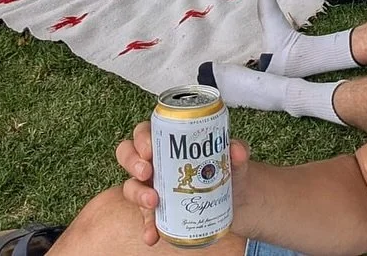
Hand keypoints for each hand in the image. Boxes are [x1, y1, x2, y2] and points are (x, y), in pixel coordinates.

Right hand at [116, 120, 250, 245]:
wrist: (237, 200)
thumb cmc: (228, 169)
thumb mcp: (234, 158)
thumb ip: (237, 150)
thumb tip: (237, 151)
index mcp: (168, 141)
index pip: (145, 132)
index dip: (141, 138)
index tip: (150, 149)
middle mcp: (156, 161)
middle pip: (128, 154)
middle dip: (132, 162)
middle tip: (147, 172)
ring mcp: (154, 186)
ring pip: (131, 185)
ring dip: (137, 194)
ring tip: (152, 202)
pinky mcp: (160, 210)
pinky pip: (146, 217)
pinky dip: (147, 226)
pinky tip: (152, 235)